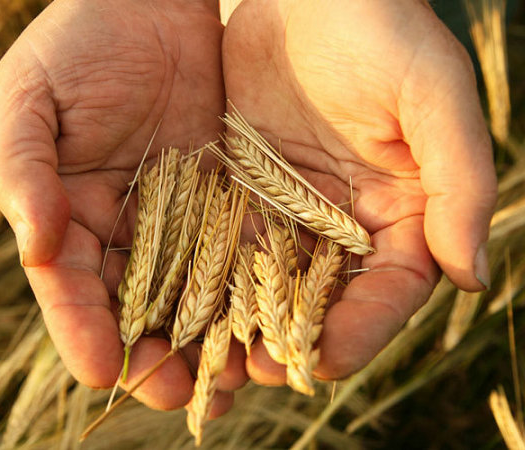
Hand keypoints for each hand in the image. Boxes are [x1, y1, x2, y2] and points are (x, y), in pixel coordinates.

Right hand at [0, 0, 246, 411]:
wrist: (149, 4)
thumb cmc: (80, 44)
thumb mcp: (30, 99)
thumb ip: (23, 171)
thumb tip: (37, 249)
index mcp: (68, 215)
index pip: (71, 287)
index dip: (82, 329)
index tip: (100, 369)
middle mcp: (125, 230)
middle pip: (138, 307)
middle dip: (154, 355)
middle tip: (177, 396)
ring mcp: (179, 219)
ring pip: (192, 294)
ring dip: (206, 340)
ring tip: (228, 382)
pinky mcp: (225, 200)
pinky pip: (236, 252)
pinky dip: (247, 292)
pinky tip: (264, 323)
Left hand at [222, 0, 496, 382]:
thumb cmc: (381, 31)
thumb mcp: (432, 96)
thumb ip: (459, 184)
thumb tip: (472, 280)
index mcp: (404, 210)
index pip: (391, 289)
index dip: (363, 329)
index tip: (325, 359)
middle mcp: (348, 221)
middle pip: (327, 297)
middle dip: (297, 338)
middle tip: (263, 373)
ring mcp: (294, 209)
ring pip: (274, 282)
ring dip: (248, 322)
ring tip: (222, 358)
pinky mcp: (248, 190)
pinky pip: (230, 243)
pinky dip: (214, 278)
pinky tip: (191, 305)